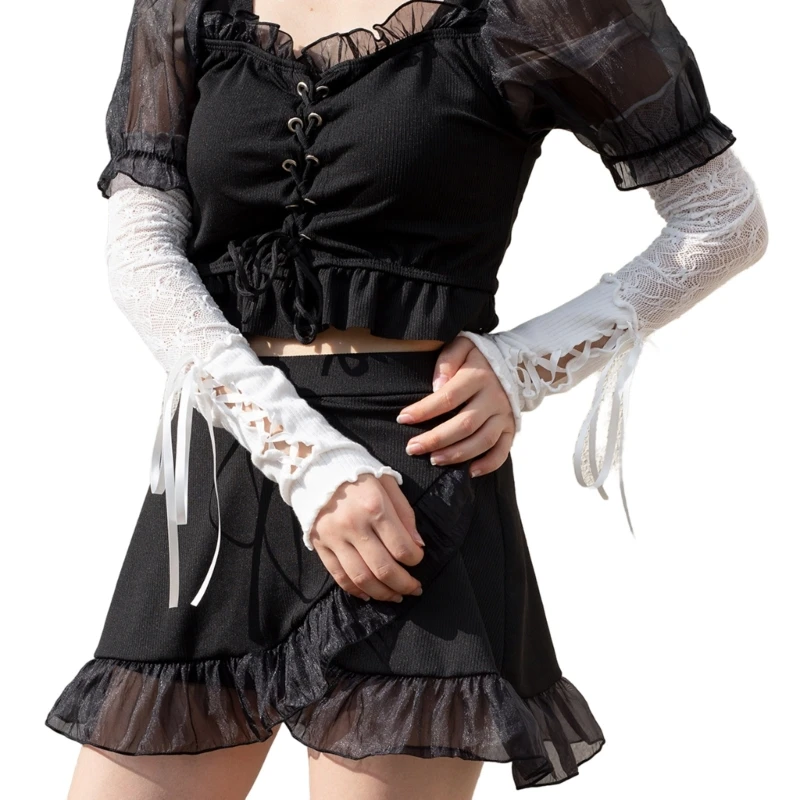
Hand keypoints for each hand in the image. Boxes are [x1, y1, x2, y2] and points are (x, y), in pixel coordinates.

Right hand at [307, 473, 425, 602]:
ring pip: (361, 578)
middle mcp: (353, 525)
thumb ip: (405, 514)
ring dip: (382, 593)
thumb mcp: (388, 484)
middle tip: (415, 589)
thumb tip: (418, 545)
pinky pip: (339, 576)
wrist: (317, 467)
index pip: (401, 547)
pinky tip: (369, 594)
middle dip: (404, 584)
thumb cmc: (359, 475)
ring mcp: (334, 538)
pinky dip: (356, 590)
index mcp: (374, 508)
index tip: (418, 558)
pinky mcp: (320, 545)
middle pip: (383, 569)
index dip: (415, 559)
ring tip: (396, 596)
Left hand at [397, 336, 515, 476]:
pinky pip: (503, 451)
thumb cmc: (479, 357)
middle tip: (412, 448)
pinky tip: (470, 471)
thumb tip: (436, 386)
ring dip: (457, 454)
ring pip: (482, 441)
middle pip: (464, 425)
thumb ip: (447, 360)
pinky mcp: (511, 428)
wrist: (517, 362)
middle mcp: (493, 398)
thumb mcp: (463, 345)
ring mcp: (504, 415)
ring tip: (434, 460)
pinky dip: (488, 464)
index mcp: (478, 377)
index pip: (448, 398)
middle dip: (435, 439)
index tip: (402, 418)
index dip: (424, 410)